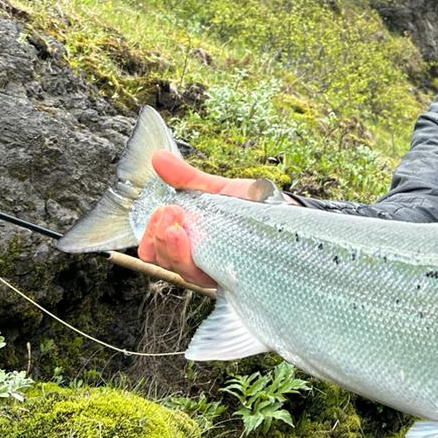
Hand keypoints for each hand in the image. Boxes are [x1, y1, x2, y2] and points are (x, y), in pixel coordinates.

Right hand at [136, 152, 262, 288]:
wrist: (287, 214)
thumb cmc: (252, 204)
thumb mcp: (215, 189)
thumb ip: (186, 179)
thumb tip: (158, 158)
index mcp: (190, 239)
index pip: (157, 248)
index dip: (150, 238)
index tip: (158, 216)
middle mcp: (199, 259)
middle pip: (167, 261)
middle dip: (161, 239)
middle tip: (169, 216)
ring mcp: (216, 269)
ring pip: (185, 272)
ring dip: (174, 251)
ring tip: (176, 230)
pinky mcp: (235, 277)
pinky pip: (210, 279)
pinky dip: (198, 264)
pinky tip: (196, 248)